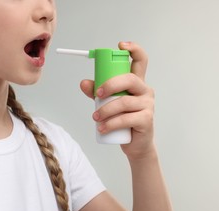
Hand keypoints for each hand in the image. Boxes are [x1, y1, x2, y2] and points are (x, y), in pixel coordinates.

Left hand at [80, 42, 155, 159]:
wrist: (135, 144)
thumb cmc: (122, 120)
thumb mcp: (107, 104)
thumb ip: (96, 92)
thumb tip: (83, 83)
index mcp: (136, 83)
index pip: (140, 60)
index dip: (133, 49)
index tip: (121, 45)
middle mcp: (145, 90)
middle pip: (129, 79)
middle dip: (110, 85)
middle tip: (96, 95)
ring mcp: (148, 105)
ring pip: (124, 102)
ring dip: (105, 110)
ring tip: (95, 118)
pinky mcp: (147, 120)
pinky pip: (126, 119)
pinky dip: (111, 124)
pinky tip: (102, 128)